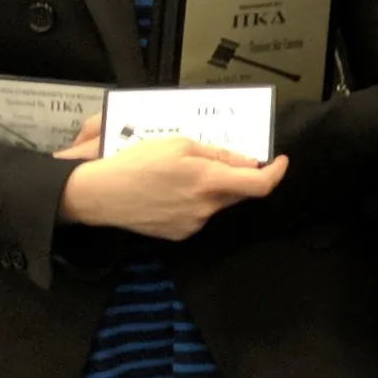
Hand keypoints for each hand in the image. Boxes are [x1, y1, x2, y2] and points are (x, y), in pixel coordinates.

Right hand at [56, 136, 287, 240]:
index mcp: (208, 182)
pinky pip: (199, 214)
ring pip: (217, 203)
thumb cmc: (135, 162)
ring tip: (183, 174)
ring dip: (213, 187)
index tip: (279, 161)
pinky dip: (196, 200)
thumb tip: (249, 162)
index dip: (276, 173)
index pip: (260, 185)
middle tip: (221, 159)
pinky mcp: (179, 233)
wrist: (97, 194)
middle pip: (238, 192)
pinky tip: (172, 190)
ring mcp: (192, 224)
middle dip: (238, 175)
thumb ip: (218, 154)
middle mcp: (205, 207)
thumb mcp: (179, 144)